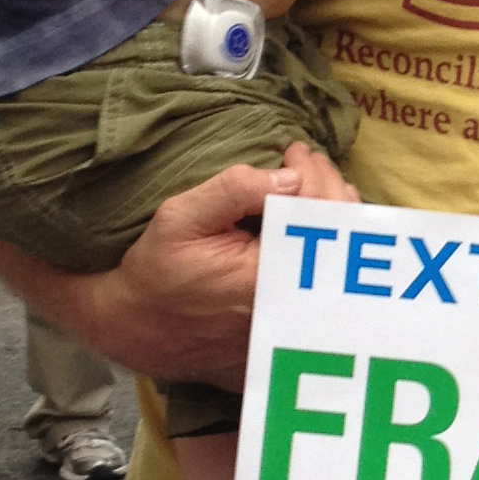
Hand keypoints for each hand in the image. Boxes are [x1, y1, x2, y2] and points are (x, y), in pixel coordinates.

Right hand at [71, 142, 360, 385]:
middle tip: (309, 161)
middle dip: (329, 188)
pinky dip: (326, 246)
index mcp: (268, 274)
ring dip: (333, 215)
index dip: (313, 174)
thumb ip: (233, 192)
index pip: (314, 214)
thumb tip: (289, 177)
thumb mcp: (180, 218)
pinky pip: (325, 279)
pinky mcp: (291, 324)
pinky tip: (314, 222)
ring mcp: (295, 318)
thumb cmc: (155, 272)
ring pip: (337, 259)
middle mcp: (292, 301)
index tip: (295, 150)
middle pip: (336, 236)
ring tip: (318, 184)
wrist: (140, 329)